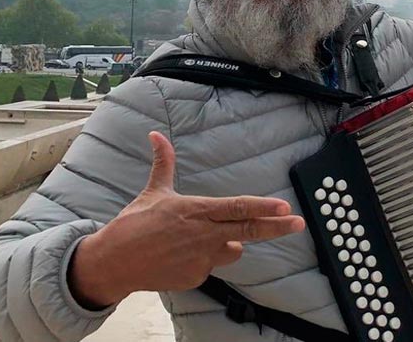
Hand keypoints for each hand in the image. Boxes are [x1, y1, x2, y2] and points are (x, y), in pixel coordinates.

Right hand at [68, 131, 304, 307]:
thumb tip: (155, 135)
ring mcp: (202, 260)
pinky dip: (204, 261)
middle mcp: (204, 236)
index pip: (237, 208)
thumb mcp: (153, 191)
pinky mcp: (196, 278)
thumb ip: (164, 163)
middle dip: (277, 227)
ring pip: (232, 250)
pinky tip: (181, 256)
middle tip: (299, 223)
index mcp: (197, 211)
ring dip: (228, 244)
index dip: (263, 207)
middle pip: (249, 231)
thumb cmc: (134, 224)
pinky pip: (211, 267)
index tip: (285, 207)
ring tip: (199, 239)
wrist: (114, 262)